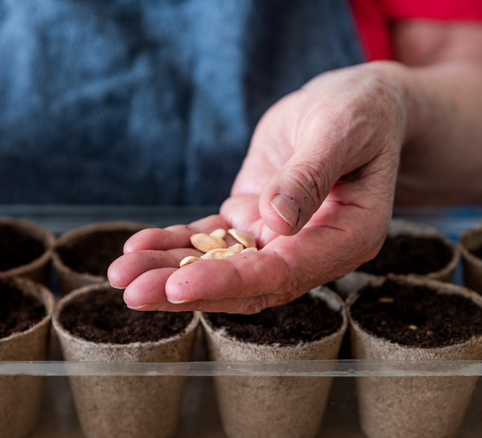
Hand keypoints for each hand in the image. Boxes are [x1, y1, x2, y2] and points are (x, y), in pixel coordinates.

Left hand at [109, 63, 407, 312]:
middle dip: (186, 289)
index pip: (283, 273)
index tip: (179, 286)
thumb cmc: (361, 111)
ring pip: (219, 266)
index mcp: (347, 238)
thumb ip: (310, 175)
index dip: (230, 282)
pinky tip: (138, 246)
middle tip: (132, 292)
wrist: (354, 104)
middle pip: (244, 284)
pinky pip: (209, 239)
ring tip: (120, 274)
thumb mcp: (341, 131)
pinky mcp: (251, 220)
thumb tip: (276, 221)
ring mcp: (278, 238)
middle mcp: (310, 249)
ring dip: (168, 272)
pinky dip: (174, 244)